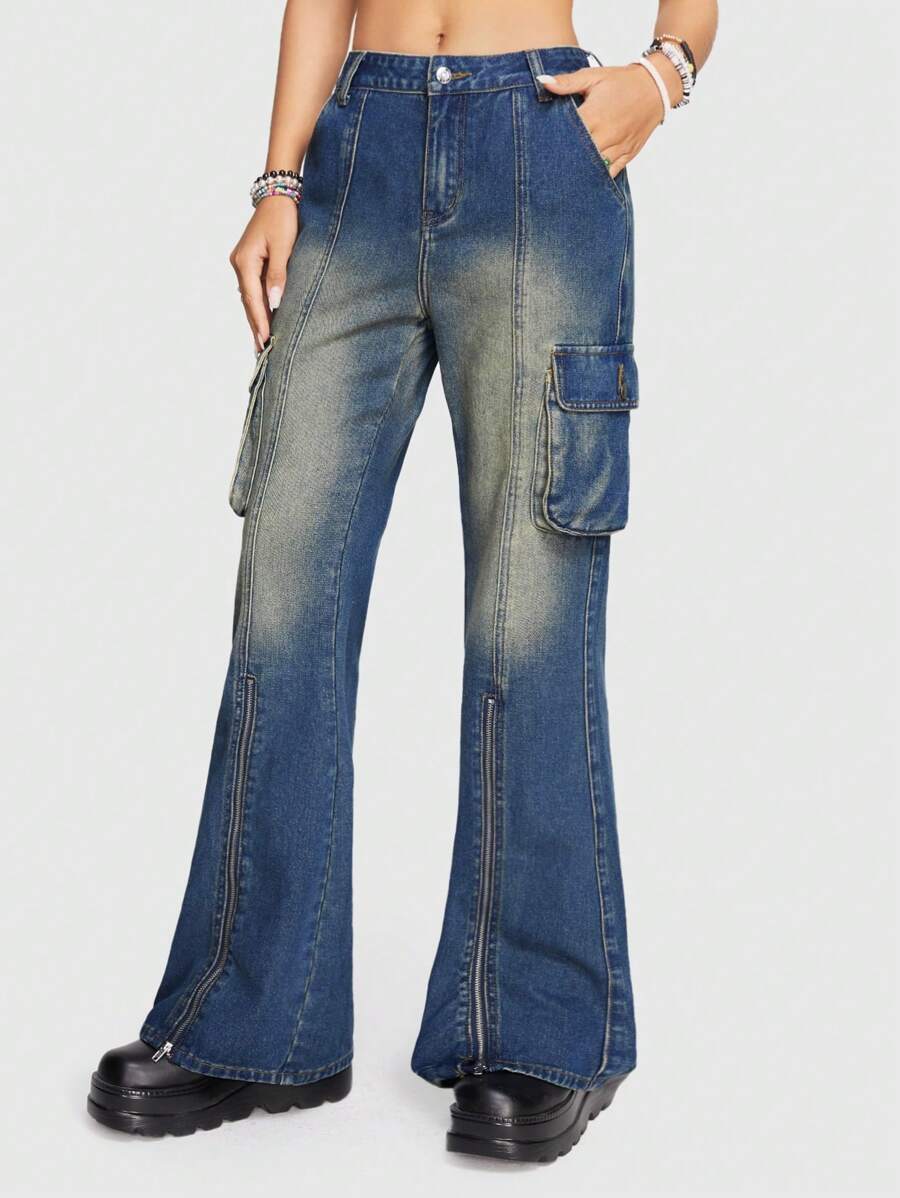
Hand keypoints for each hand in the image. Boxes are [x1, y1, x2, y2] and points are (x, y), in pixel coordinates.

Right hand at [229, 196, 298, 350]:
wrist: (277, 196)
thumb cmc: (283, 218)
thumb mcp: (284, 247)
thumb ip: (279, 276)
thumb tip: (274, 303)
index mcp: (245, 261)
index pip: (253, 300)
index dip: (260, 322)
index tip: (265, 342)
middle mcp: (239, 264)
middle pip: (248, 302)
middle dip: (255, 326)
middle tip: (261, 352)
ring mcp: (242, 262)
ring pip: (249, 297)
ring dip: (256, 318)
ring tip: (261, 341)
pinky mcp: (249, 261)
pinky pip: (252, 288)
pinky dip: (258, 305)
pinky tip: (263, 318)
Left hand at [539, 64, 672, 177]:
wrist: (656, 87)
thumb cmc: (622, 81)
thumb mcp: (594, 76)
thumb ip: (567, 82)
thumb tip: (543, 81)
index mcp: (594, 116)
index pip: (567, 135)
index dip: (551, 142)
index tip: (539, 146)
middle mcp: (606, 135)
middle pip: (577, 156)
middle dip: (563, 160)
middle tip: (545, 167)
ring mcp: (617, 147)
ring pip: (593, 168)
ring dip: (578, 171)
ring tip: (561, 177)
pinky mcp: (627, 155)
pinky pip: (609, 173)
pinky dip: (597, 177)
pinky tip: (584, 180)